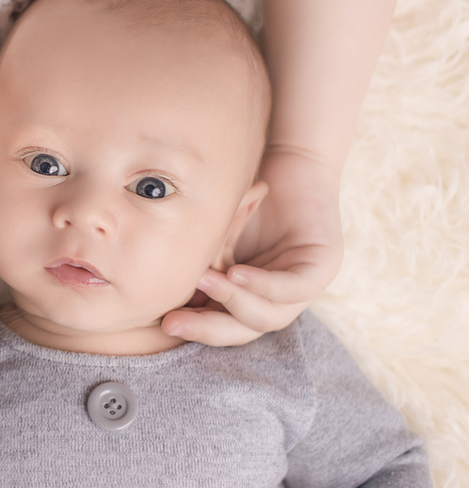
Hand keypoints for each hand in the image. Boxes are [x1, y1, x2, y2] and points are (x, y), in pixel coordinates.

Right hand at [162, 148, 343, 345]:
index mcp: (253, 294)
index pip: (225, 325)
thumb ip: (203, 265)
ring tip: (205, 282)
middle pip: (246, 330)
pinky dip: (263, 285)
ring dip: (234, 303)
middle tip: (173, 324)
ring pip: (270, 316)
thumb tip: (168, 296)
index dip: (197, 328)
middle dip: (209, 330)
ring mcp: (305, 285)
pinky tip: (236, 274)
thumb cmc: (244, 192)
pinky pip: (293, 288)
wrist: (286, 157)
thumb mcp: (216, 235)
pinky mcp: (323, 265)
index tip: (164, 322)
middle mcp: (280, 297)